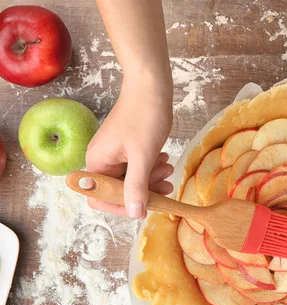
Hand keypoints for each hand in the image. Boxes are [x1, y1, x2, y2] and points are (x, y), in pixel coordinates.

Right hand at [86, 76, 173, 218]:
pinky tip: (163, 158)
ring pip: (132, 179)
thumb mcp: (143, 156)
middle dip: (143, 191)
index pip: (99, 198)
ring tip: (168, 168)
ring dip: (151, 179)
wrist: (151, 87)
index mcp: (97, 162)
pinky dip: (151, 167)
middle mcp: (102, 159)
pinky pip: (137, 166)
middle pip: (118, 190)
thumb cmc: (144, 117)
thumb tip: (135, 213)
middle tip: (165, 186)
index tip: (144, 207)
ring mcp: (115, 153)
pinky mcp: (127, 147)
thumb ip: (137, 186)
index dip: (121, 207)